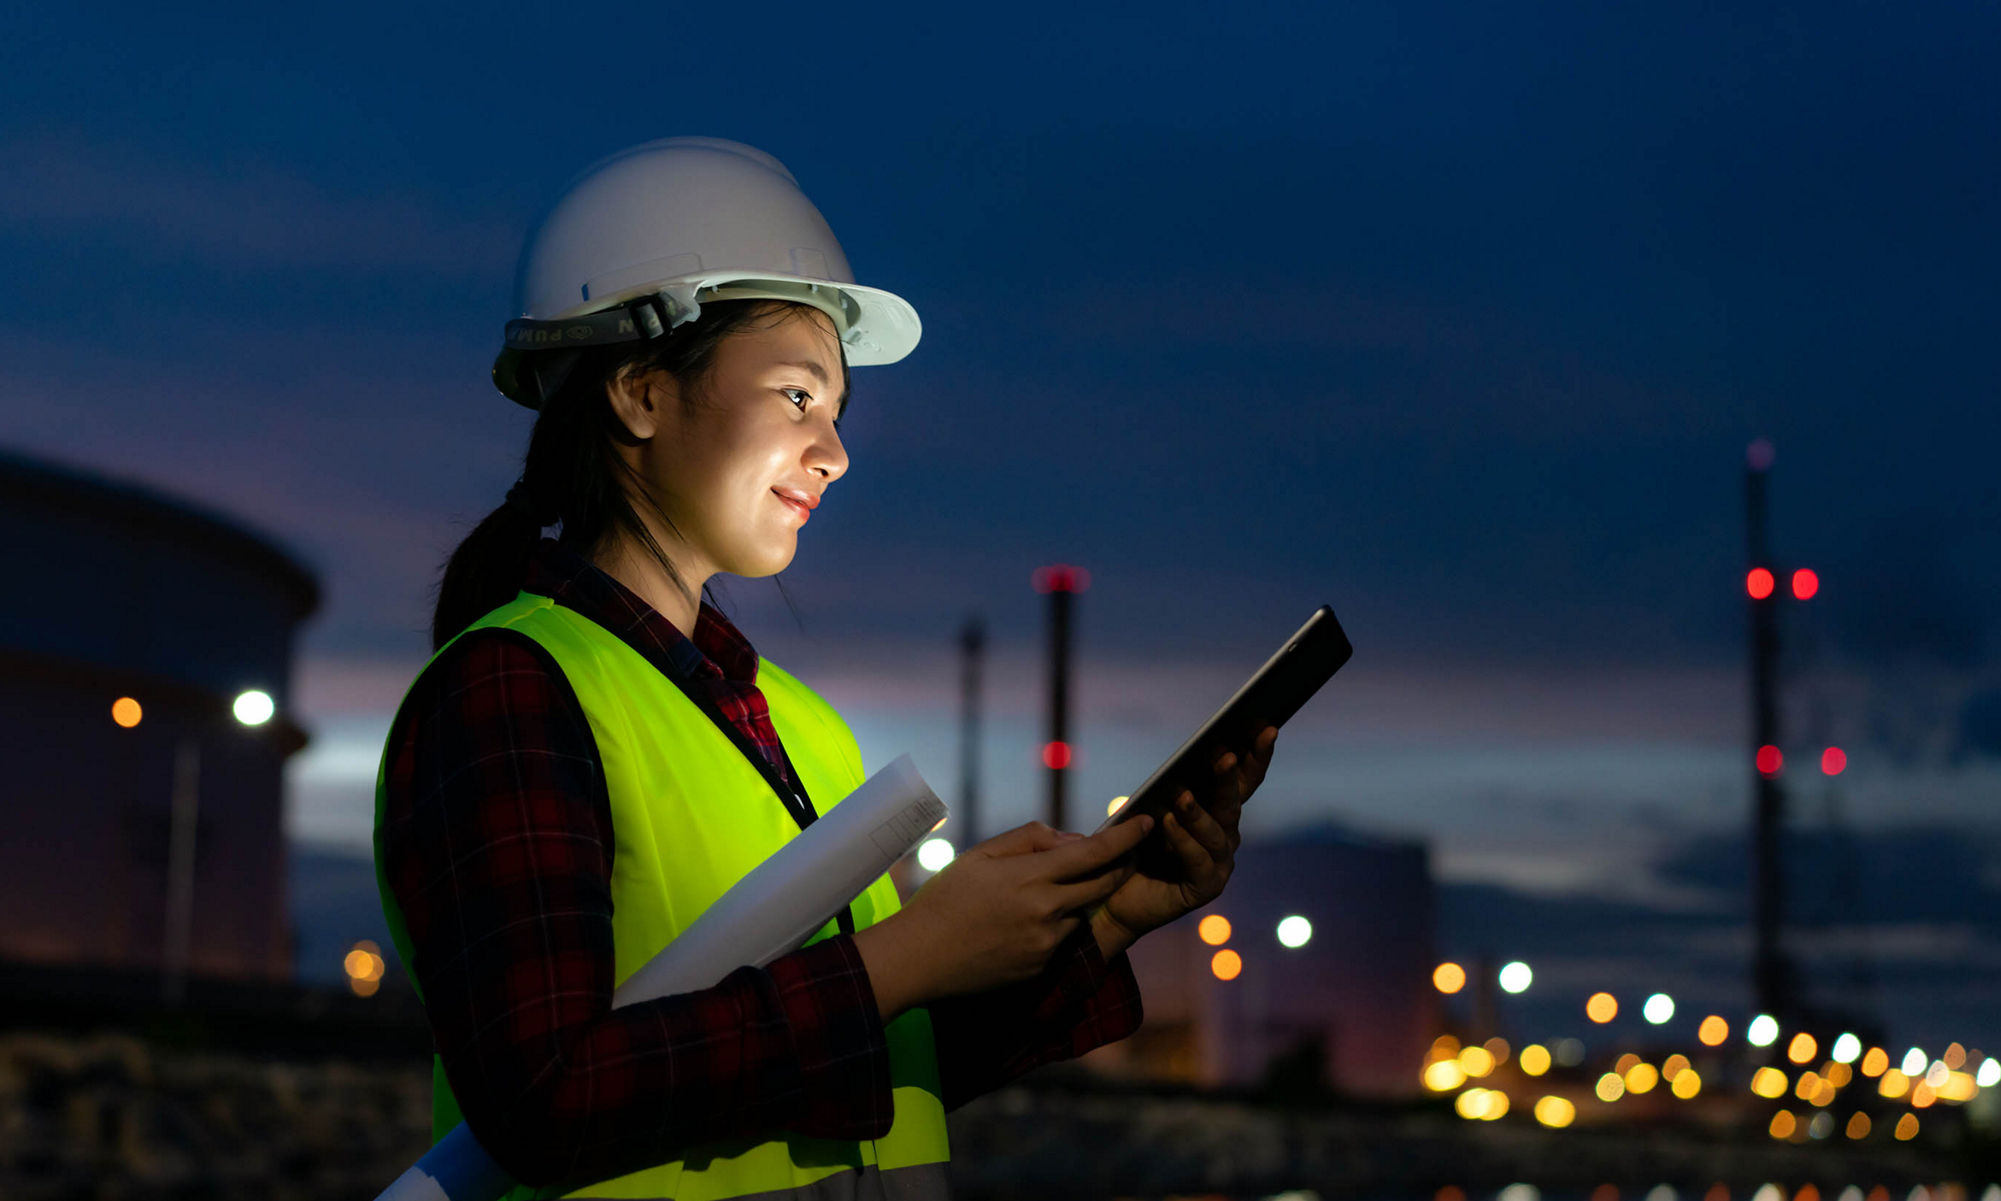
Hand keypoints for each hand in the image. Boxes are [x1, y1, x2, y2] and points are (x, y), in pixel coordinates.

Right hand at [857, 816, 1153, 1017]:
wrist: (918, 959)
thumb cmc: (944, 900)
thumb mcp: (980, 856)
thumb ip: (1029, 840)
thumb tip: (1072, 839)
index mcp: (1029, 877)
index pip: (1093, 852)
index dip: (1126, 837)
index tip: (1147, 822)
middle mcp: (1045, 911)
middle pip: (1103, 884)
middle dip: (1121, 866)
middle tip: (1128, 851)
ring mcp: (1046, 944)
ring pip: (1081, 913)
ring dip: (1079, 899)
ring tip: (1041, 892)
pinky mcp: (1041, 969)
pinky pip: (1063, 939)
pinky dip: (1057, 925)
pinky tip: (1024, 923)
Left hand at [1095, 724, 1276, 950]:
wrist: (1115, 895)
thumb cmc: (1135, 845)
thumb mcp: (1151, 808)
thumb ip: (1171, 790)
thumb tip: (1183, 764)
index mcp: (1217, 811)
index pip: (1243, 779)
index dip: (1256, 754)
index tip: (1266, 726)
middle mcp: (1224, 835)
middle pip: (1234, 800)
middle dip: (1232, 776)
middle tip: (1225, 755)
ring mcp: (1219, 862)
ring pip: (1216, 831)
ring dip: (1198, 812)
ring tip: (1181, 795)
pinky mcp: (1206, 886)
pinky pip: (1198, 860)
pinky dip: (1183, 840)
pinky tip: (1168, 823)